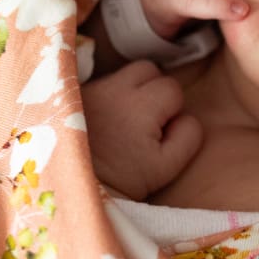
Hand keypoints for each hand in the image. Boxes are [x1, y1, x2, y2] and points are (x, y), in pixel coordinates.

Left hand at [81, 60, 201, 200]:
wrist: (70, 189)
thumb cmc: (121, 181)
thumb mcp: (166, 168)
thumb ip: (188, 136)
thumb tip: (186, 117)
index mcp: (141, 105)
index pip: (172, 88)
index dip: (172, 111)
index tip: (159, 134)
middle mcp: (114, 88)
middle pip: (147, 70)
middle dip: (153, 89)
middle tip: (146, 121)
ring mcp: (91, 89)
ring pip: (122, 74)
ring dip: (130, 90)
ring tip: (123, 120)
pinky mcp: (69, 94)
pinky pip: (99, 84)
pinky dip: (106, 97)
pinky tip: (103, 121)